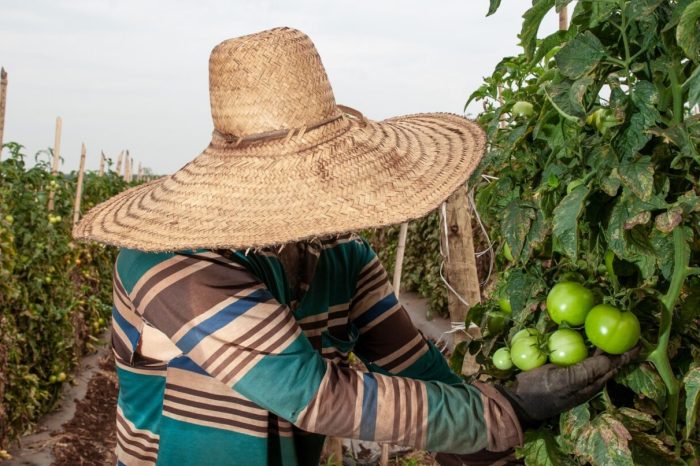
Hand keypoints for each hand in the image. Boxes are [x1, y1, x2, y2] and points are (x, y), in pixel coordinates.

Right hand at [496, 346, 639, 424]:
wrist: (518, 399)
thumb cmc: (542, 392)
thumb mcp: (566, 382)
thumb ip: (588, 371)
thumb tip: (611, 359)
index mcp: (590, 383)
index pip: (613, 366)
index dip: (626, 355)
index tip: (638, 342)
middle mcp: (584, 378)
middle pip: (606, 362)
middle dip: (617, 349)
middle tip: (626, 332)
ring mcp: (572, 373)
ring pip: (592, 358)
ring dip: (601, 346)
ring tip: (608, 331)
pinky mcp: (559, 368)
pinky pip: (577, 355)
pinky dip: (584, 345)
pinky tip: (582, 336)